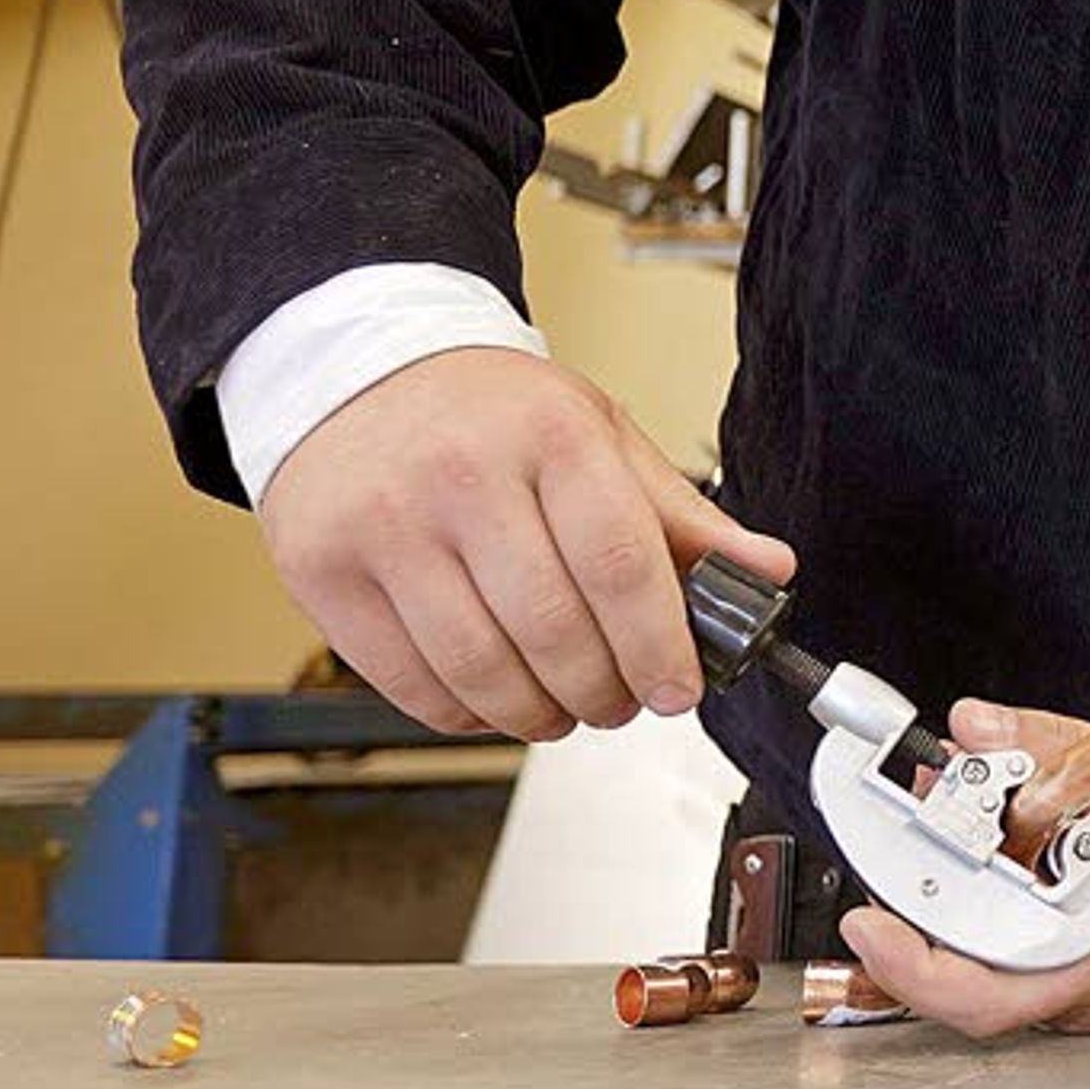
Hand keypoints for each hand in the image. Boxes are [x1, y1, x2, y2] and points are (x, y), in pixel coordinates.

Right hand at [257, 345, 796, 741]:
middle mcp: (462, 476)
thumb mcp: (598, 435)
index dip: (658, 645)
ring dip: (539, 714)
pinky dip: (467, 713)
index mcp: (549, 434)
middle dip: (604, 690)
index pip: (619, 563)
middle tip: (623, 702)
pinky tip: (496, 697)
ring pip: (480, 668)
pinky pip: (410, 682)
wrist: (358, 373)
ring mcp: (383, 526)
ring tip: (566, 708)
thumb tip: (766, 571)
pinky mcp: (323, 573)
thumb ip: (682, 514)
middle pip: (552, 629)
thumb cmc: (489, 412)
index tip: (679, 690)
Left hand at [838, 699, 1089, 1037]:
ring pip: (987, 966)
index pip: (984, 996)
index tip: (865, 920)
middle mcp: (1085, 993)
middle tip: (896, 831)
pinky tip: (990, 844)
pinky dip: (989, 898)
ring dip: (954, 897)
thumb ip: (1052, 746)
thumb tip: (971, 726)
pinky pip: (1013, 952)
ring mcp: (1085, 990)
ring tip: (946, 821)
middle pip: (967, 980)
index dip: (911, 965)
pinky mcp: (1084, 974)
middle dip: (920, 905)